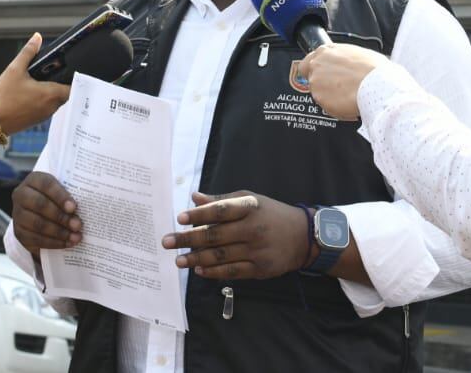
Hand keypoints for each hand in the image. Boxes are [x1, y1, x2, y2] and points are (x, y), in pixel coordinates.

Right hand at [0, 34, 69, 134]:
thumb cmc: (4, 97)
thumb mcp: (14, 70)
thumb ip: (28, 52)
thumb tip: (37, 38)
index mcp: (50, 94)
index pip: (73, 86)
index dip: (73, 77)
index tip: (70, 69)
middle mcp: (51, 107)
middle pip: (65, 93)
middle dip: (60, 82)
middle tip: (51, 72)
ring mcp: (45, 115)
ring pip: (56, 101)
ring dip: (51, 92)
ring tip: (40, 81)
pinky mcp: (37, 120)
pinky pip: (47, 108)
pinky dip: (43, 100)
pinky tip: (31, 93)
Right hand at [12, 172, 82, 251]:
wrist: (39, 214)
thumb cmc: (56, 199)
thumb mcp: (61, 191)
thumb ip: (71, 193)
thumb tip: (89, 204)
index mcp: (34, 180)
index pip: (46, 184)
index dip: (60, 195)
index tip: (74, 207)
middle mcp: (21, 195)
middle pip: (40, 205)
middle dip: (61, 216)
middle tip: (78, 225)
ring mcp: (18, 214)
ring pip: (37, 224)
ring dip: (59, 232)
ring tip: (75, 236)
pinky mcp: (19, 232)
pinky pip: (36, 239)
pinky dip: (53, 242)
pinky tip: (67, 243)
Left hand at [161, 191, 309, 279]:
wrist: (303, 236)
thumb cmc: (271, 214)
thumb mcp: (250, 200)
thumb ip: (221, 200)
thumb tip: (194, 198)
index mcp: (250, 208)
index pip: (220, 211)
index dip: (199, 215)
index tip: (180, 218)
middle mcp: (253, 229)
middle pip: (215, 236)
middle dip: (188, 239)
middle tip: (167, 242)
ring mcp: (257, 251)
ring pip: (220, 256)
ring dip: (196, 258)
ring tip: (178, 260)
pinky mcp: (260, 269)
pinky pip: (232, 272)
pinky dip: (213, 272)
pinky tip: (198, 269)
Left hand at [296, 44, 389, 120]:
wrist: (378, 85)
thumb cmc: (373, 69)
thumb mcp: (357, 53)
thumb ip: (343, 58)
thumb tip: (345, 64)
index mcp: (325, 51)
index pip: (307, 62)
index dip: (314, 71)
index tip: (321, 76)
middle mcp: (316, 65)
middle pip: (311, 78)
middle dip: (322, 84)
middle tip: (338, 88)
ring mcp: (316, 83)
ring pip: (319, 93)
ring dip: (330, 96)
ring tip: (349, 95)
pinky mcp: (320, 99)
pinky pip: (326, 106)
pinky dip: (335, 107)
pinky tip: (348, 102)